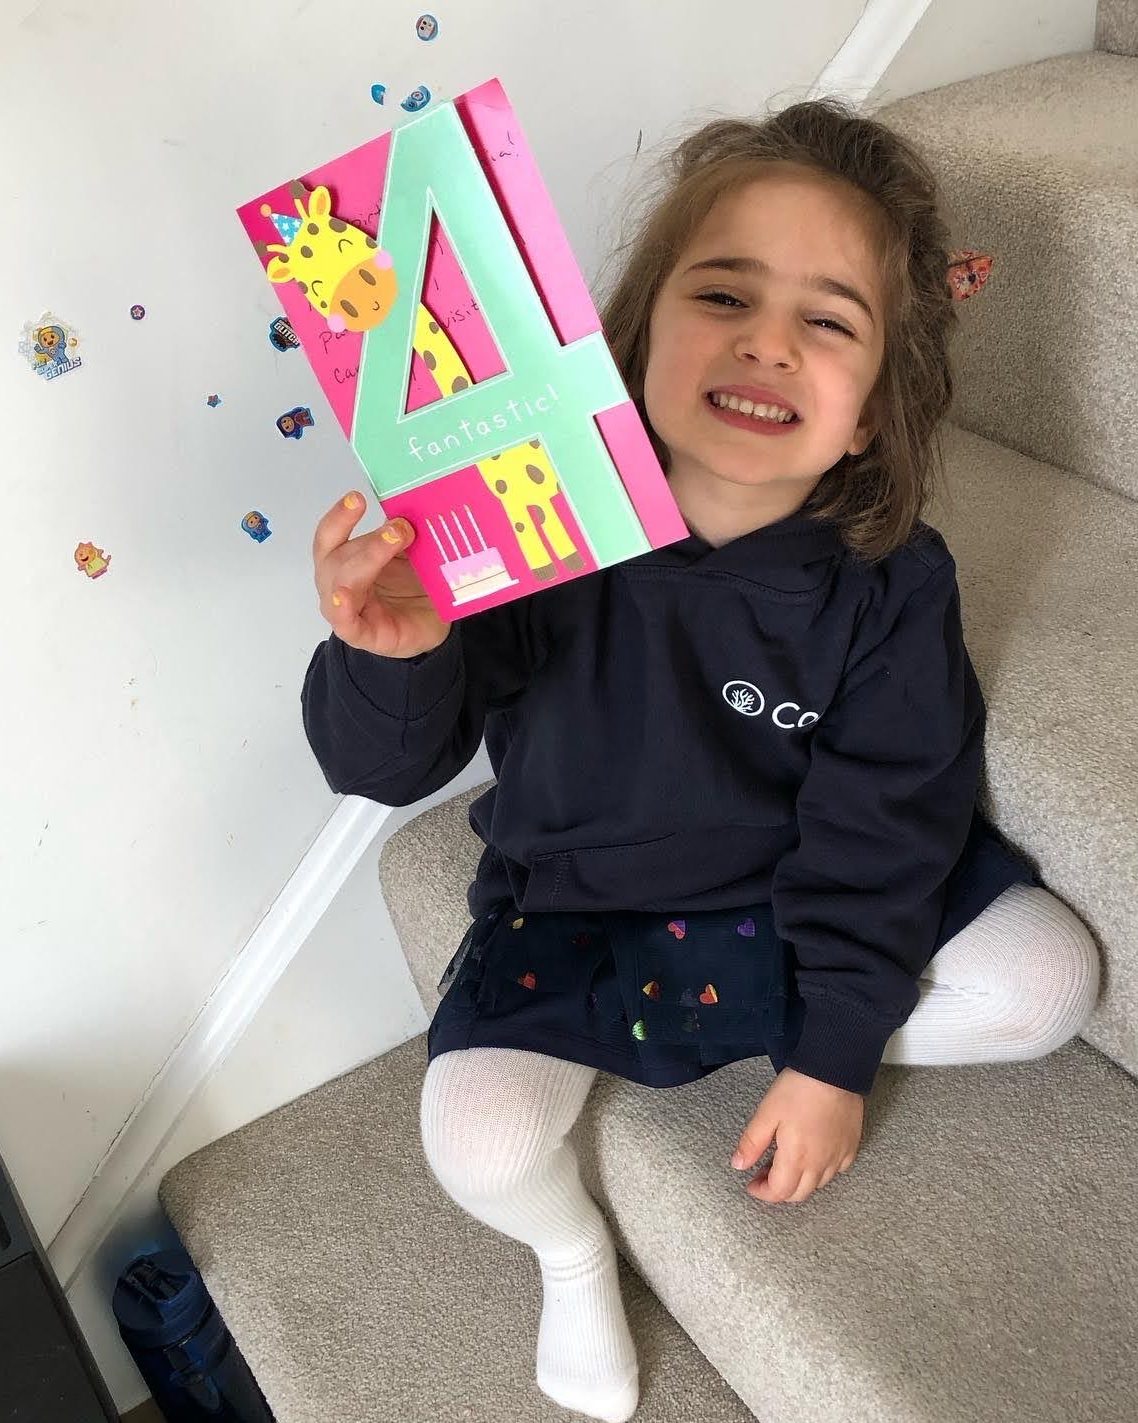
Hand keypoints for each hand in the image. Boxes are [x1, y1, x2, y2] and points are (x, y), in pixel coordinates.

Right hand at [312, 491, 449, 659]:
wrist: (431, 626)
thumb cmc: (412, 588)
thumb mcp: (410, 553)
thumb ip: (403, 535)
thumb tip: (406, 510)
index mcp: (344, 560)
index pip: (331, 536)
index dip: (340, 516)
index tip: (357, 498)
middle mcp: (338, 583)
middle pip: (337, 558)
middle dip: (369, 540)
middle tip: (398, 528)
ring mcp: (347, 611)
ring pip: (342, 584)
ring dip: (367, 560)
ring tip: (391, 542)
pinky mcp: (362, 635)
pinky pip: (346, 623)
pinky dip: (342, 609)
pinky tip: (342, 596)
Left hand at [731, 1067, 863, 1204]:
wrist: (835, 1070)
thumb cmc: (798, 1089)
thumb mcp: (767, 1113)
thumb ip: (752, 1143)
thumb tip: (738, 1165)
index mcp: (796, 1159)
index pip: (779, 1192)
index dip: (762, 1192)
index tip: (751, 1183)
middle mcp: (820, 1165)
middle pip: (799, 1194)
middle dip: (778, 1190)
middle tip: (764, 1173)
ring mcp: (838, 1157)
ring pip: (818, 1185)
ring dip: (799, 1182)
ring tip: (786, 1163)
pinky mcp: (851, 1147)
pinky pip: (836, 1171)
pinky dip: (821, 1171)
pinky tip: (813, 1155)